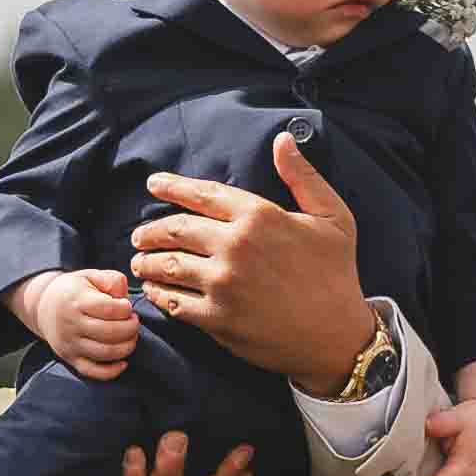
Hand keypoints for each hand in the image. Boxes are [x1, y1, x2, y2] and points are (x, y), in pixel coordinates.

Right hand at [14, 266, 144, 377]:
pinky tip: (123, 362)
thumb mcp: (90, 275)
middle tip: (133, 322)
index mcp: (76, 300)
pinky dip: (112, 371)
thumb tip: (123, 297)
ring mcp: (70, 344)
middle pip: (110, 332)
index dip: (126, 309)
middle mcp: (71, 324)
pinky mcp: (71, 359)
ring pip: (105, 353)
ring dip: (127, 347)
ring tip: (130, 337)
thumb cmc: (74, 290)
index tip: (127, 307)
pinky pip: (93, 372)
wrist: (44, 307)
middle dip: (131, 328)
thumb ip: (111, 280)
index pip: (110, 309)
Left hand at [127, 131, 374, 388]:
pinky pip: (175, 302)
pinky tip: (155, 290)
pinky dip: (159, 294)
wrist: (337, 336)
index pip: (202, 194)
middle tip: (139, 234)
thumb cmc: (337, 273)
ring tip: (139, 262)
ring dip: (147, 262)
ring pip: (169, 265)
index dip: (172, 186)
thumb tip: (283, 139)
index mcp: (259, 216)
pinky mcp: (217, 318)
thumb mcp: (332, 216)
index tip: (152, 184)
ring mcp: (223, 284)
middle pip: (176, 229)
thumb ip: (303, 176)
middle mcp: (235, 246)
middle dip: (150, 230)